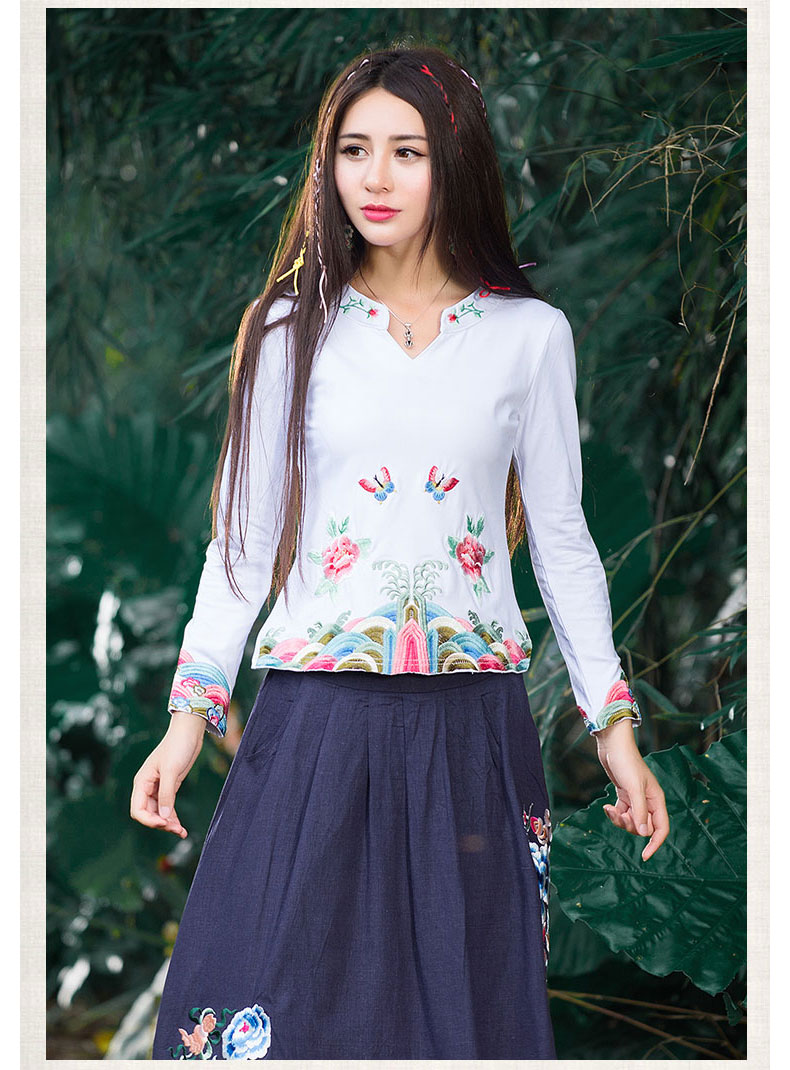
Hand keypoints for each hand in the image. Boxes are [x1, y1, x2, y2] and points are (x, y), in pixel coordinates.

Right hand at [129, 712, 206, 837]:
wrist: (189, 733)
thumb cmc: (177, 746)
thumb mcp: (171, 770)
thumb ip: (167, 793)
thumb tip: (164, 817)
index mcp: (142, 782)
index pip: (138, 809)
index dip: (149, 820)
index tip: (164, 824)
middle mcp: (147, 787)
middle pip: (148, 814)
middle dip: (160, 824)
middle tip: (177, 830)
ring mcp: (158, 788)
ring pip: (159, 813)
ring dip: (168, 823)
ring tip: (181, 832)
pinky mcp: (170, 787)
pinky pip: (168, 807)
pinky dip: (173, 817)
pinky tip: (181, 826)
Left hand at [595, 720, 669, 861]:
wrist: (613, 746)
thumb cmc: (626, 763)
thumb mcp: (633, 788)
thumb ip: (639, 811)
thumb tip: (644, 834)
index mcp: (656, 800)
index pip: (661, 828)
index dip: (655, 843)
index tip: (645, 856)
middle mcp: (648, 801)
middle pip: (644, 827)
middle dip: (631, 826)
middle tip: (620, 815)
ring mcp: (636, 799)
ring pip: (631, 822)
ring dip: (620, 820)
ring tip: (611, 809)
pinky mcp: (624, 796)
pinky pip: (622, 813)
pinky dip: (614, 813)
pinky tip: (607, 806)